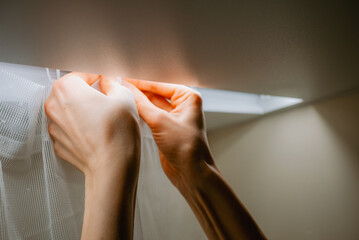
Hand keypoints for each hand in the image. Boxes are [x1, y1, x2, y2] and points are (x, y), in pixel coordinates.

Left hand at [45, 73, 140, 239]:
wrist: (112, 168)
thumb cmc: (117, 136)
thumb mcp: (124, 98)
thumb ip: (114, 83)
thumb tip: (110, 82)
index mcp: (66, 89)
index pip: (81, 73)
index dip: (97, 76)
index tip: (105, 81)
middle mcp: (54, 107)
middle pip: (72, 92)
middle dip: (88, 94)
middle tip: (107, 101)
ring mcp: (55, 127)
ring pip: (70, 111)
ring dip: (84, 112)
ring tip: (104, 120)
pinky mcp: (60, 143)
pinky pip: (71, 129)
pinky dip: (82, 128)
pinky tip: (98, 133)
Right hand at [122, 79, 215, 187]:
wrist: (191, 173)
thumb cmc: (187, 148)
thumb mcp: (160, 121)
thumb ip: (142, 104)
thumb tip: (128, 90)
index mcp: (188, 98)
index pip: (160, 84)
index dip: (142, 82)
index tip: (125, 79)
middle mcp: (183, 106)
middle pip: (156, 93)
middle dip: (139, 91)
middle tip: (120, 87)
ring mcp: (174, 118)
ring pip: (152, 105)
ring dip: (139, 102)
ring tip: (122, 96)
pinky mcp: (166, 129)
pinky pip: (151, 117)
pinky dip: (141, 113)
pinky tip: (130, 109)